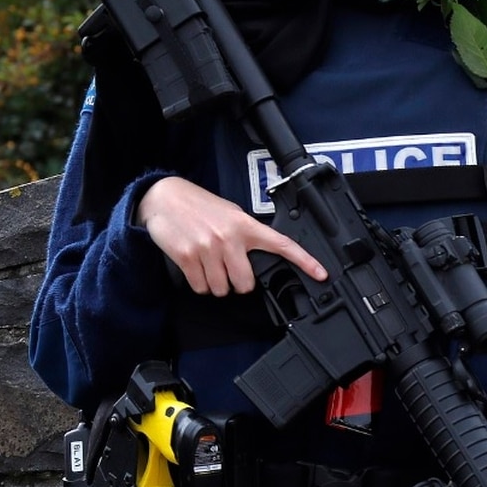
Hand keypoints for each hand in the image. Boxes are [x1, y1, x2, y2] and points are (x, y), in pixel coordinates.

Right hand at [136, 176, 326, 295]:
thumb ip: (247, 234)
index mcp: (245, 225)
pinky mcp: (187, 258)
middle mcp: (229, 238)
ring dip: (216, 283)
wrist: (165, 197)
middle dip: (238, 282)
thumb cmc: (200, 206)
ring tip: (209, 263)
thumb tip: (258, 257)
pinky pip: (201, 287)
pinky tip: (196, 266)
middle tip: (229, 267)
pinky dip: (200, 283)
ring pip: (221, 289)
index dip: (304, 261)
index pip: (282, 244)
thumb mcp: (231, 214)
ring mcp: (208, 249)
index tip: (321, 273)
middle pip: (245, 284)